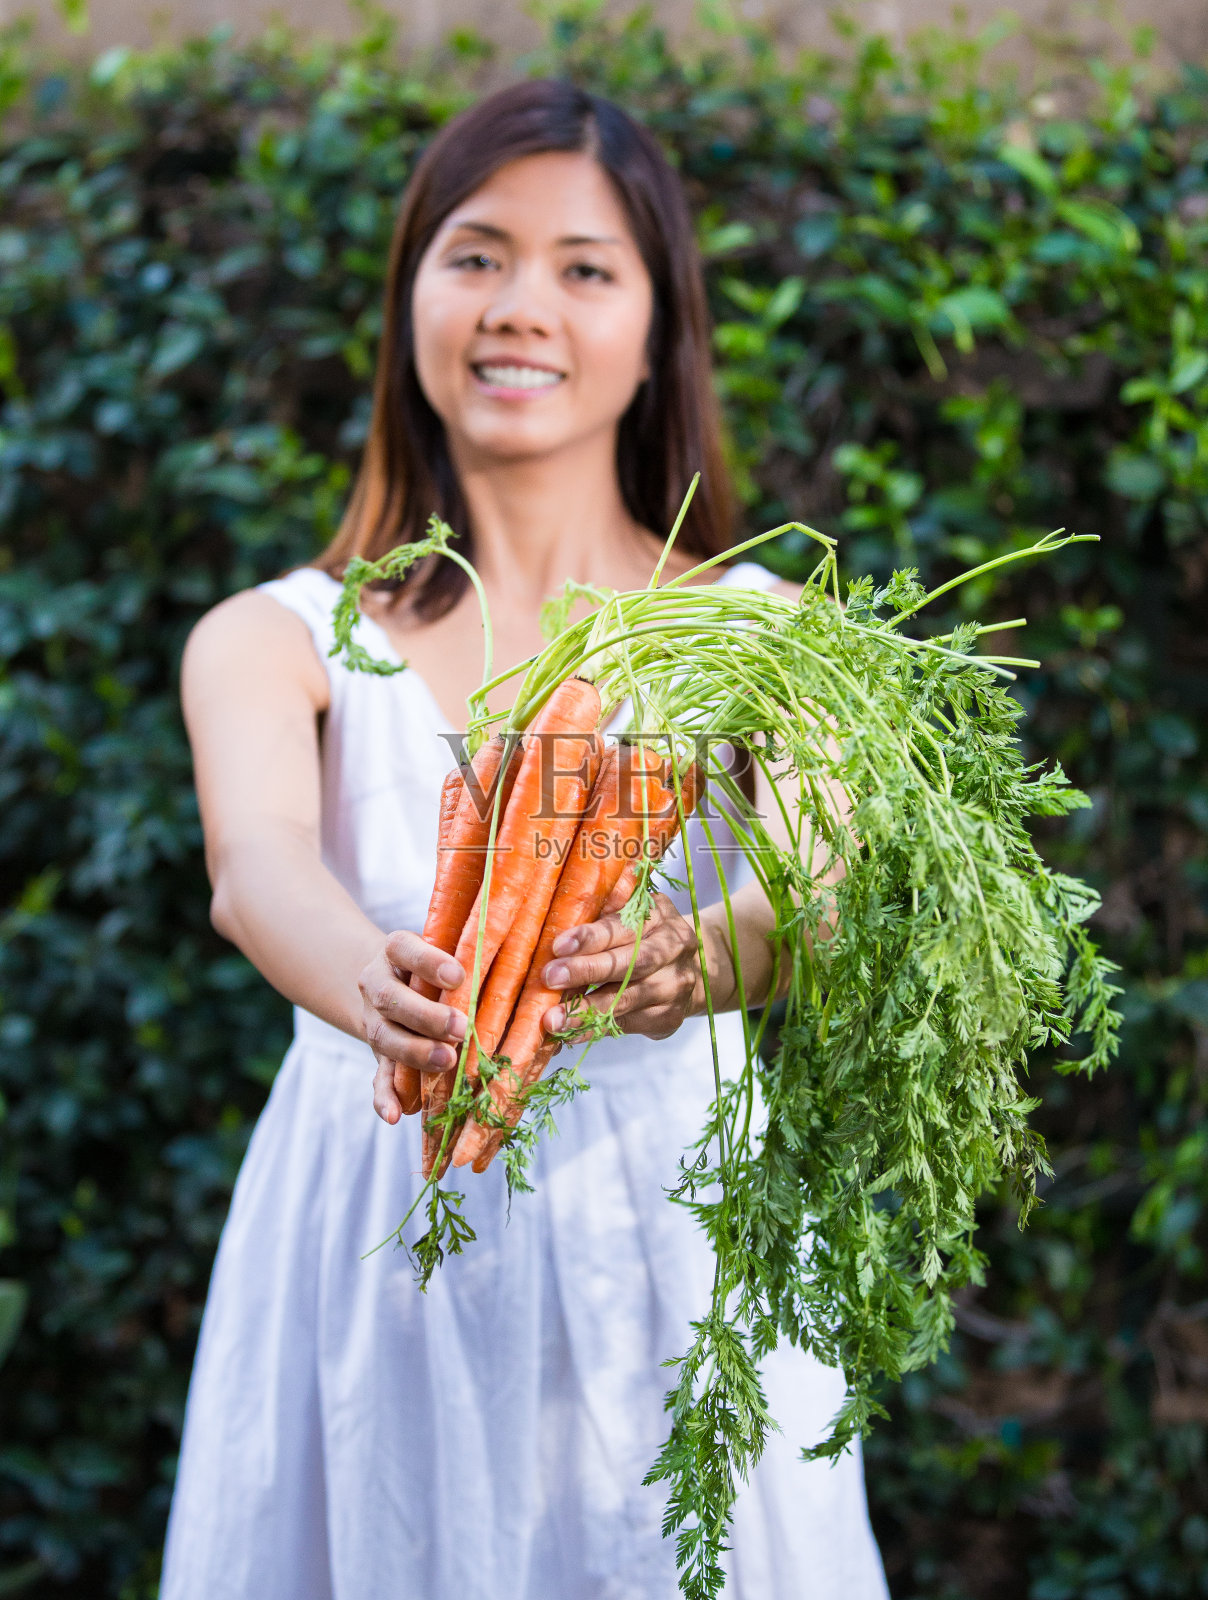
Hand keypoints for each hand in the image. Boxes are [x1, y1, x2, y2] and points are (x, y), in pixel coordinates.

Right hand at [359, 931, 466, 1124]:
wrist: (393, 981)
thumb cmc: (439, 965)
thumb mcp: (449, 951)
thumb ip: (475, 959)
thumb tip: (533, 976)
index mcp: (396, 950)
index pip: (404, 948)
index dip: (428, 962)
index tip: (458, 976)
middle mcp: (377, 982)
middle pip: (391, 998)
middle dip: (426, 1016)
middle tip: (460, 1028)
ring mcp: (374, 1019)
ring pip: (384, 1036)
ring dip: (415, 1052)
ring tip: (446, 1062)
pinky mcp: (378, 1053)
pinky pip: (377, 1075)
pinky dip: (384, 1097)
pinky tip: (394, 1114)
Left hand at [540, 893, 709, 1041]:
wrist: (692, 968)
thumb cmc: (643, 935)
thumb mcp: (630, 914)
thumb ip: (603, 913)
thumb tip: (561, 915)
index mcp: (659, 916)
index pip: (624, 926)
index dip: (591, 937)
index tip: (558, 946)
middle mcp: (673, 950)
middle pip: (631, 963)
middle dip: (587, 971)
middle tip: (550, 978)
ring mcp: (675, 986)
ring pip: (627, 1000)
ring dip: (587, 1011)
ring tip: (553, 1019)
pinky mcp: (669, 1017)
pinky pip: (626, 1025)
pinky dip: (595, 1029)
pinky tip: (570, 1033)